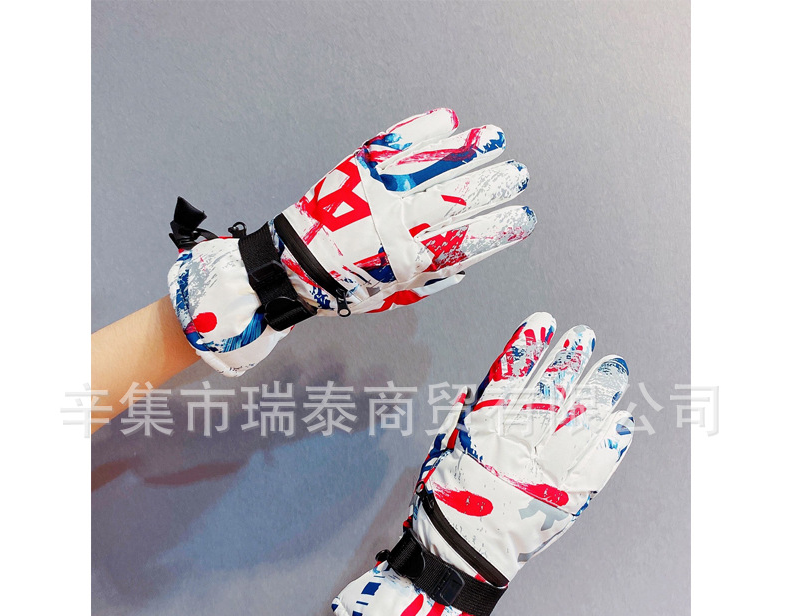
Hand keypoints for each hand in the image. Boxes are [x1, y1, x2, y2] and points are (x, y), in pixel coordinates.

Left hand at [167, 109, 535, 375]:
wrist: (292, 264)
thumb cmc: (344, 285)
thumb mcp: (392, 296)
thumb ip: (430, 278)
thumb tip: (463, 263)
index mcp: (409, 257)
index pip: (467, 239)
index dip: (500, 227)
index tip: (525, 218)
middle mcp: (398, 220)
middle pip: (459, 197)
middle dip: (495, 185)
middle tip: (519, 176)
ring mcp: (379, 189)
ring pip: (435, 163)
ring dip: (470, 149)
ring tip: (497, 138)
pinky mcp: (360, 167)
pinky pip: (399, 142)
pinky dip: (425, 127)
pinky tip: (450, 118)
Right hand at [332, 312, 633, 615]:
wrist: (462, 559)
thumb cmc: (446, 504)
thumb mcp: (443, 453)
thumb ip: (464, 420)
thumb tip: (479, 388)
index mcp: (483, 433)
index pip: (508, 380)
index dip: (526, 349)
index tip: (543, 323)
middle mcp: (516, 447)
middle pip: (548, 394)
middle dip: (567, 361)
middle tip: (585, 337)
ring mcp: (544, 473)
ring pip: (576, 424)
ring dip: (596, 393)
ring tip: (614, 367)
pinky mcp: (565, 500)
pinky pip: (594, 468)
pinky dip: (609, 444)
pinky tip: (623, 420)